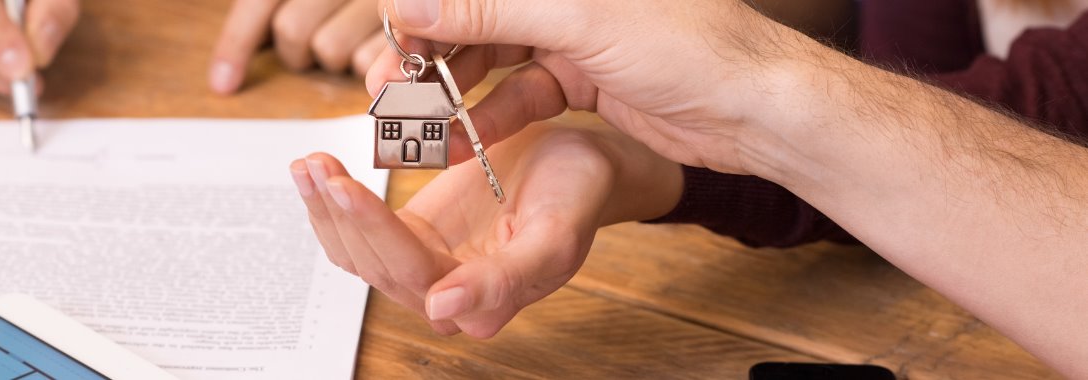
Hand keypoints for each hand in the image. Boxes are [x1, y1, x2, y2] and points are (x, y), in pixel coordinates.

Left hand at [210, 0, 385, 93]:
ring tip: (358, 42)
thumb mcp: (321, 3)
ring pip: (329, 49)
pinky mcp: (405, 21)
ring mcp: (374, 2)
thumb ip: (276, 14)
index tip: (224, 83)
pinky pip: (369, 62)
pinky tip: (386, 50)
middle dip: (298, 50)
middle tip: (314, 49)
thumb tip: (229, 71)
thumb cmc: (362, 6)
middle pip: (291, 30)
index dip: (236, 46)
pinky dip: (373, 65)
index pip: (259, 4)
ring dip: (339, 58)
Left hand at [289, 125, 681, 336]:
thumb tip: (442, 311)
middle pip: (375, 264)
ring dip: (326, 210)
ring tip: (308, 163)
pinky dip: (334, 203)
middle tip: (315, 164)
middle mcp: (446, 296)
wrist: (582, 165)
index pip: (413, 271)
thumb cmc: (577, 194)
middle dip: (340, 213)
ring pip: (357, 253)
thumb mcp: (556, 233)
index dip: (375, 230)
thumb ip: (506, 279)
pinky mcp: (412, 237)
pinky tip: (317, 171)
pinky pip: (361, 232)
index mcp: (483, 304)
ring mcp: (425, 267)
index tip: (346, 187)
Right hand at [367, 0, 810, 175]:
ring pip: (492, 57)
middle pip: (474, 15)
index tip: (388, 43)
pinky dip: (489, 118)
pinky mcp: (583, 78)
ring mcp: (573, 34)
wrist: (758, 109)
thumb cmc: (692, 46)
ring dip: (451, 92)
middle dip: (427, 54)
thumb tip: (409, 1)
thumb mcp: (580, 21)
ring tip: (415, 127)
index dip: (422, 8)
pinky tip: (461, 141)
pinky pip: (519, 94)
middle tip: (388, 93)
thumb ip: (491, 7)